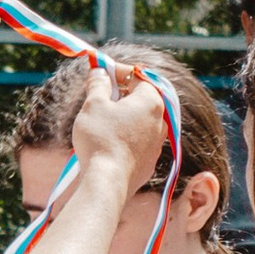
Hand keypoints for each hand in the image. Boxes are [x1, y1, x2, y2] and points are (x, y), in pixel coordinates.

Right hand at [67, 58, 173, 190]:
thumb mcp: (94, 104)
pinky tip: (109, 141)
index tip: (101, 72)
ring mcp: (158, 143)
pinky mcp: (150, 161)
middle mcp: (160, 121)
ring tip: (103, 120)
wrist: (109, 182)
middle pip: (141, 98)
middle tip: (100, 95)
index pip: (137, 76)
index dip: (117, 71)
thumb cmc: (101, 139)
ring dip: (123, 115)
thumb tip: (100, 73)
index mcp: (151, 101)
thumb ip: (98, 84)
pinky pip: (139, 140)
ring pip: (140, 120)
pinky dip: (126, 135)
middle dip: (120, 93)